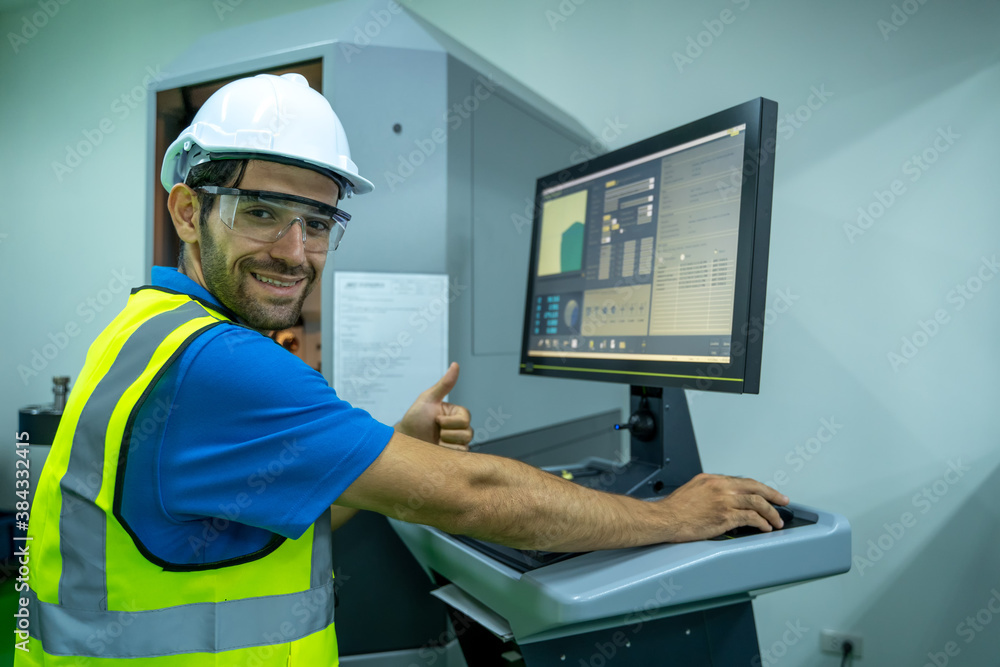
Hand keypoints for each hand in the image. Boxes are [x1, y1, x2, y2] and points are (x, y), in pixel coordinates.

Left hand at [396, 362, 473, 450]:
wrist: (404, 440)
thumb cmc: (414, 418)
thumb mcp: (428, 399)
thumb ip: (444, 384)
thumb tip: (455, 365)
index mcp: (455, 413)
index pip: (465, 418)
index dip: (450, 422)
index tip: (436, 420)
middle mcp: (459, 427)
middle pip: (468, 432)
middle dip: (448, 433)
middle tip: (435, 431)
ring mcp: (457, 441)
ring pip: (465, 444)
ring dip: (447, 443)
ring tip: (435, 440)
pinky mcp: (453, 454)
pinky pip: (459, 455)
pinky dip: (447, 452)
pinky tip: (437, 449)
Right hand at [656, 473, 788, 541]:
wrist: (664, 519)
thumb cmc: (674, 509)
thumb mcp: (692, 490)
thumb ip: (710, 491)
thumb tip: (724, 498)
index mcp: (712, 479)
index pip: (743, 481)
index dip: (759, 488)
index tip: (767, 494)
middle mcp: (720, 487)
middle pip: (755, 487)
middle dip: (773, 495)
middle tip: (783, 501)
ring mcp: (723, 501)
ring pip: (757, 502)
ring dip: (771, 512)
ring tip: (777, 521)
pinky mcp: (724, 516)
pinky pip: (750, 518)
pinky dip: (761, 523)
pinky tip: (764, 528)